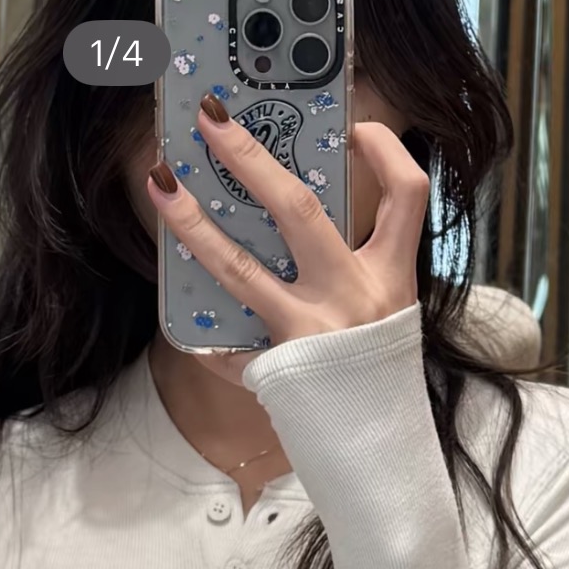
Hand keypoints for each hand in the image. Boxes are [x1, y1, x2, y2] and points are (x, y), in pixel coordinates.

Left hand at [147, 108, 427, 345]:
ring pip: (240, 268)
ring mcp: (310, 332)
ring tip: (162, 188)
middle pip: (297, 211)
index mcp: (389, 276)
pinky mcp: (279, 369)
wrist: (377, 445)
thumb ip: (355, 266)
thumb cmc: (374, 372)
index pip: (406, 195)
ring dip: (193, 225)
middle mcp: (351, 297)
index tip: (355, 129)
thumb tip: (293, 217)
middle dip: (249, 159)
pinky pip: (231, 352)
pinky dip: (210, 346)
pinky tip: (190, 338)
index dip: (386, 152)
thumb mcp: (386, 311)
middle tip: (212, 122)